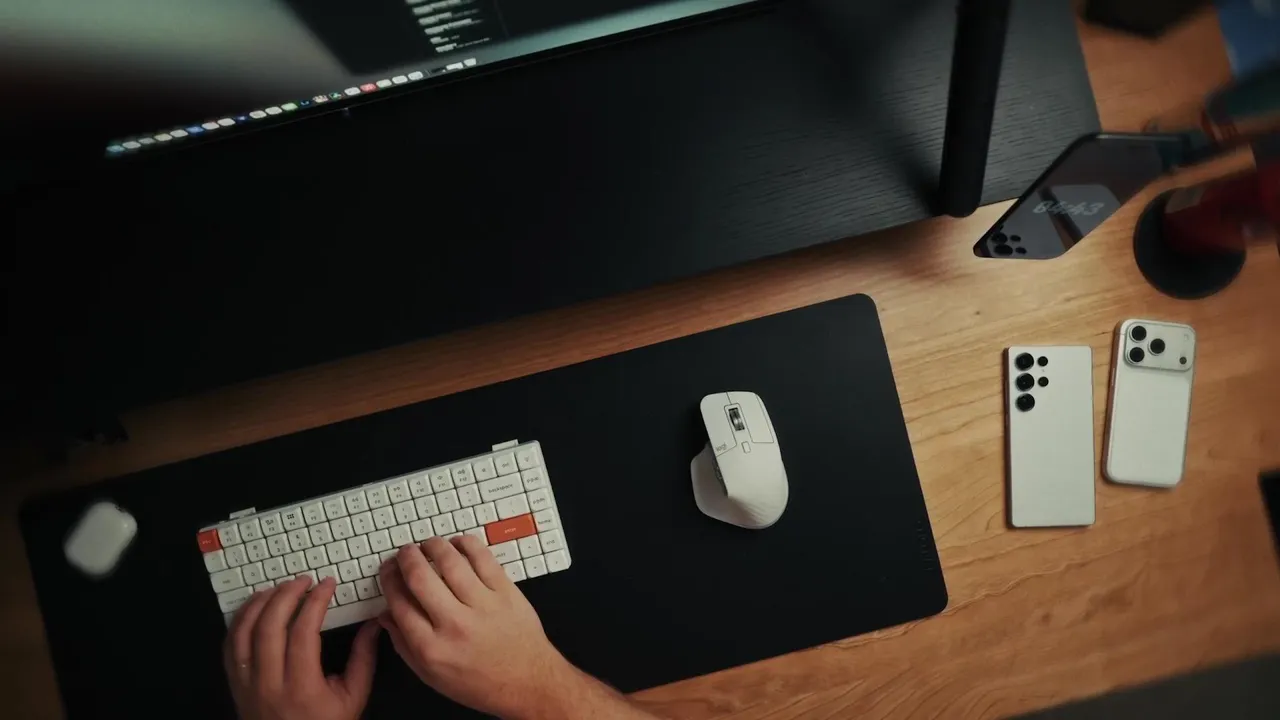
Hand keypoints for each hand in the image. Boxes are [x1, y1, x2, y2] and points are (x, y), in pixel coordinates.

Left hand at [224, 576, 379, 719]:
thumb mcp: (354, 697)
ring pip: (243, 632)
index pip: (302, 632)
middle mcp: (268, 684)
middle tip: (302, 580)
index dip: (314, 602)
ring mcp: (246, 685)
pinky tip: (255, 607)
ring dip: (260, 603)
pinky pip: (230, 646)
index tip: (326, 585)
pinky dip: (240, 621)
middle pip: (269, 626)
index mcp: (301, 688)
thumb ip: (364, 658)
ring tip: (278, 588)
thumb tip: (373, 623)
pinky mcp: (235, 685)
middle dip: (286, 595)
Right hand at [378, 536, 572, 718]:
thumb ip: (404, 645)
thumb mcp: (431, 676)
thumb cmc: (480, 681)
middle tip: (405, 552)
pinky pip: (483, 558)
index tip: (388, 570)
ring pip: (451, 562)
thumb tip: (386, 614)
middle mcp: (455, 624)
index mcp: (432, 648)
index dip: (389, 580)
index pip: (399, 603)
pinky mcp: (506, 592)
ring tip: (428, 544)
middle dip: (406, 558)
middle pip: (420, 577)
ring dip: (434, 546)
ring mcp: (483, 605)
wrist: (526, 683)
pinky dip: (467, 544)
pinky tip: (458, 544)